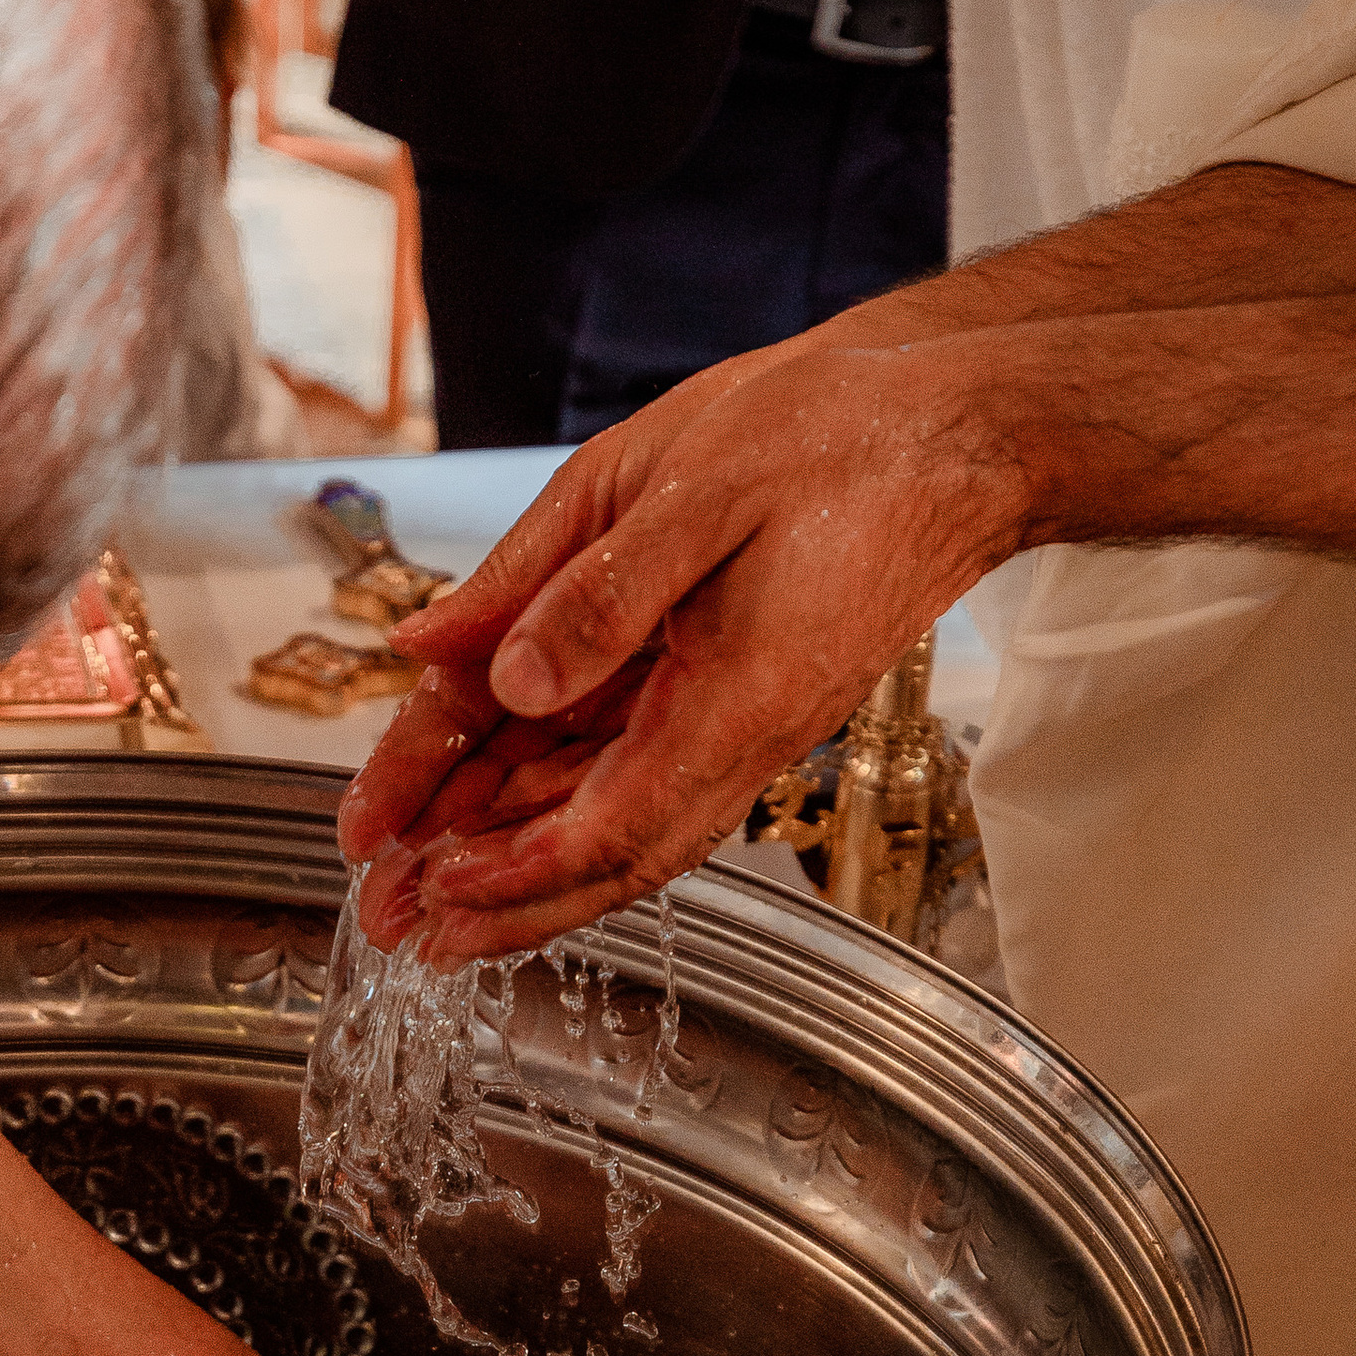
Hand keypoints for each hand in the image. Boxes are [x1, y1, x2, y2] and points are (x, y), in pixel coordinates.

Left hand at [336, 328, 1026, 961]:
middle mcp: (737, 737)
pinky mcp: (729, 696)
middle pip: (599, 854)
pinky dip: (553, 799)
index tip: (432, 883)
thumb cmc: (846, 437)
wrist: (960, 431)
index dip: (510, 868)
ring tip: (414, 883)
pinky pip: (629, 771)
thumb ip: (586, 591)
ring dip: (511, 856)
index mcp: (732, 701)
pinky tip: (490, 807)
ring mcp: (736, 724)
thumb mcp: (690, 486)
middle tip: (394, 924)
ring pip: (608, 820)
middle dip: (490, 895)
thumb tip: (496, 675)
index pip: (607, 828)